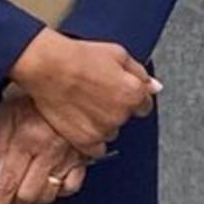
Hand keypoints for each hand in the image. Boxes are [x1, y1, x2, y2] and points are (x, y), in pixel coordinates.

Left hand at [0, 85, 88, 203]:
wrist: (65, 69)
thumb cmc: (33, 88)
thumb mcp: (7, 112)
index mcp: (27, 138)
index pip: (8, 186)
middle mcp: (49, 148)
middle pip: (30, 195)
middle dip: (18, 199)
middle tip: (13, 190)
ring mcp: (70, 151)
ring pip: (52, 193)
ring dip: (39, 193)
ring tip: (33, 181)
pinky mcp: (85, 151)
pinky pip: (74, 184)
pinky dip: (63, 188)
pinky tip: (54, 178)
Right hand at [7, 29, 157, 153]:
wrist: (48, 67)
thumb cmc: (80, 57)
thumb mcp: (118, 54)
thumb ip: (140, 74)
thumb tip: (154, 86)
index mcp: (134, 93)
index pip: (144, 104)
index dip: (131, 96)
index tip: (120, 92)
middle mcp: (121, 115)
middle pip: (126, 117)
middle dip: (116, 108)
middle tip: (97, 94)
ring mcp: (102, 130)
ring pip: (111, 131)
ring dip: (103, 123)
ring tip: (85, 105)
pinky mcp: (84, 141)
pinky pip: (96, 149)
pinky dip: (91, 139)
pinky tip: (81, 123)